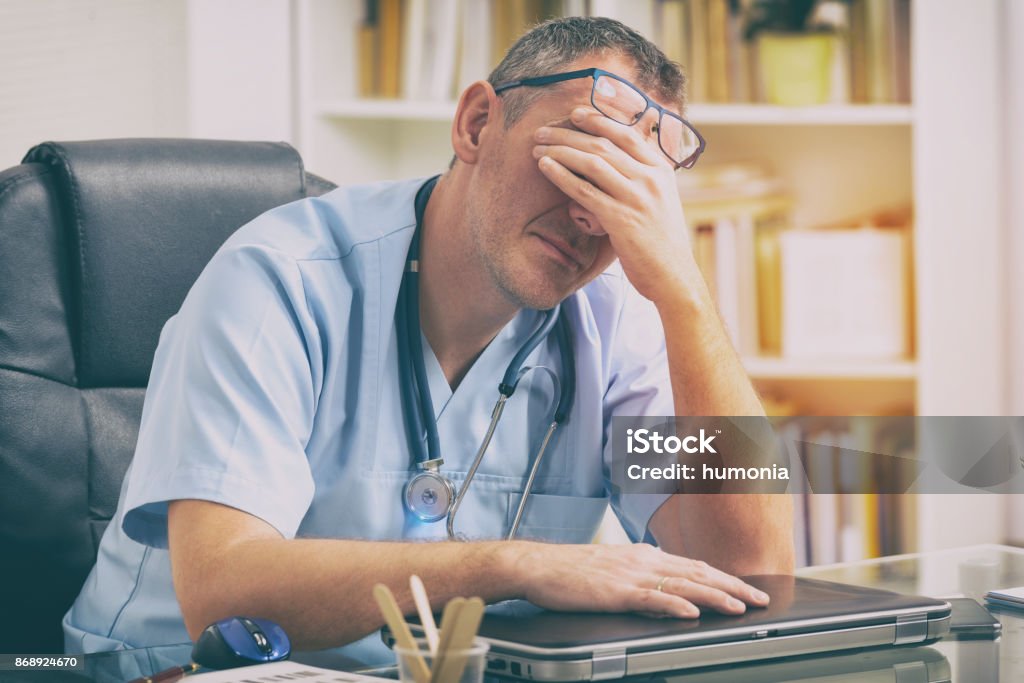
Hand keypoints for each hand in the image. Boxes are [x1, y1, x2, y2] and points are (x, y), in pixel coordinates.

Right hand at [507, 542, 769, 618]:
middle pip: (698, 572)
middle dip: (732, 586)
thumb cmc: (571, 569)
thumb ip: (641, 569)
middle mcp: (643, 561)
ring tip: (739, 605)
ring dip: (714, 595)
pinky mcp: (615, 592)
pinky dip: (674, 603)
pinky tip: (691, 611)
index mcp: (645, 555)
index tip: (748, 588)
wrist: (539, 566)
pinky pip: (650, 597)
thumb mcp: (614, 565)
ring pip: (682, 583)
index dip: (725, 577)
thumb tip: (666, 574)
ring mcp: (630, 575)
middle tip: (760, 598)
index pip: (695, 565)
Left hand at [532, 107, 706, 305]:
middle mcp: (650, 179)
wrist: (674, 277)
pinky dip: (562, 175)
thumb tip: (617, 161)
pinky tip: (545, 166)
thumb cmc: (662, 242)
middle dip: (569, 134)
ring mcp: (637, 198)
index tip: (575, 114)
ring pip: (592, 162)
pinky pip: (585, 190)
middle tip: (544, 130)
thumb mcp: (660, 201)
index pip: (627, 133)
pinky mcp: (621, 219)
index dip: (599, 120)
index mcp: (661, 170)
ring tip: (537, 146)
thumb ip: (642, 179)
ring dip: (560, 150)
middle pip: (604, 144)